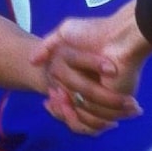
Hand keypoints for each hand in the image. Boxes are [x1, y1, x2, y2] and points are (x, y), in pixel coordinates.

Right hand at [33, 7, 149, 133]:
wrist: (119, 36)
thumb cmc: (95, 32)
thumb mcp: (65, 32)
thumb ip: (47, 45)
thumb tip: (32, 61)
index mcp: (86, 78)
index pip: (67, 101)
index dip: (56, 106)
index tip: (48, 100)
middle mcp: (96, 90)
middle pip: (74, 113)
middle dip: (60, 110)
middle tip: (54, 97)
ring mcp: (104, 97)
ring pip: (83, 118)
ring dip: (68, 114)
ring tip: (62, 99)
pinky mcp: (113, 102)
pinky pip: (94, 118)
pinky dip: (80, 115)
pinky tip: (69, 103)